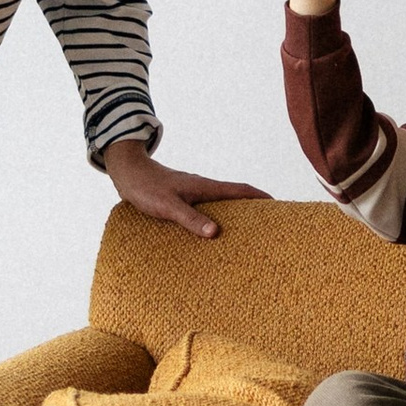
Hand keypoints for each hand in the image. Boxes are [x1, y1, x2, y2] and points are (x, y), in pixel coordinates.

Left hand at [101, 142, 263, 239]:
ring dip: (234, 214)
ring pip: (221, 204)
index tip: (278, 204)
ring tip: (244, 233)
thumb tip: (215, 233)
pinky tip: (211, 232)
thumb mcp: (168, 206)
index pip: (240, 189)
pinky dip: (216, 218)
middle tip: (267, 224)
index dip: (259, 196)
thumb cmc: (146, 187)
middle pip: (235, 196)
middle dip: (253, 208)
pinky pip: (206, 209)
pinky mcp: (183, 199)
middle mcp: (203, 188)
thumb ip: (190, 218)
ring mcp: (193, 193)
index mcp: (205, 187)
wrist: (127, 172)